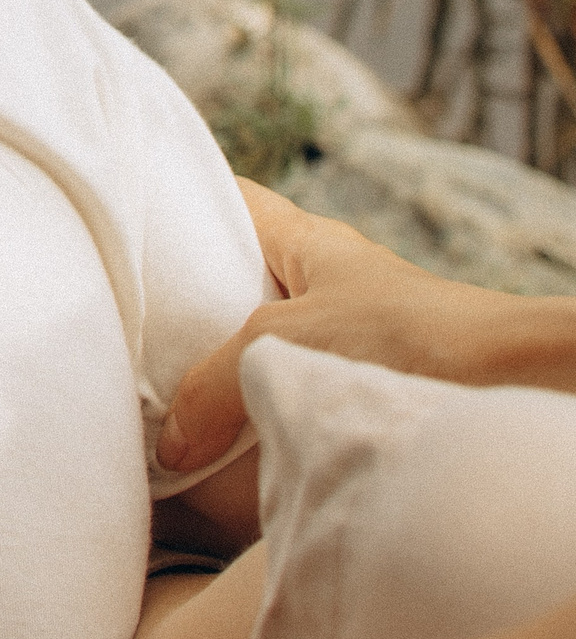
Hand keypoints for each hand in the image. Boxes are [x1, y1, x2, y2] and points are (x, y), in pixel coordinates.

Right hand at [156, 179, 561, 471]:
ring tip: (164, 382)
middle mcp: (327, 280)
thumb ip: (211, 387)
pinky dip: (258, 400)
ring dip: (222, 359)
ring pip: (263, 335)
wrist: (507, 383)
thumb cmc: (405, 337)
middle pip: (238, 273)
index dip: (182, 194)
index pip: (233, 197)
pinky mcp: (362, 383)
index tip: (134, 212)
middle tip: (131, 316)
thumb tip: (170, 444)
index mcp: (307, 242)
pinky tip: (227, 431)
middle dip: (187, 295)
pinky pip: (290, 384)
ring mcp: (346, 333)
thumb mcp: (279, 344)